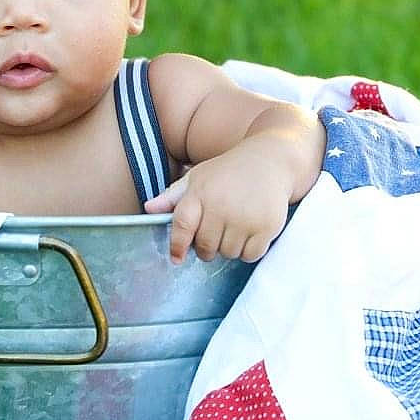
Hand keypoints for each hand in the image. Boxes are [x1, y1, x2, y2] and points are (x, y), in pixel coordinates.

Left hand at [144, 142, 294, 263]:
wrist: (271, 161)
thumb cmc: (229, 171)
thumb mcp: (198, 177)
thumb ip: (173, 196)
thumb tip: (148, 209)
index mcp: (200, 192)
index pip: (181, 226)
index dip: (177, 245)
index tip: (176, 258)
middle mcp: (221, 205)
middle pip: (205, 248)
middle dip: (207, 247)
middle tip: (216, 232)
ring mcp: (244, 217)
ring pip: (228, 254)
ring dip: (229, 248)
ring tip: (236, 227)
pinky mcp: (266, 226)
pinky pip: (250, 255)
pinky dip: (249, 250)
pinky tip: (250, 232)